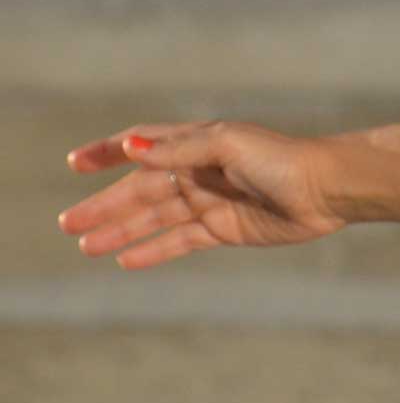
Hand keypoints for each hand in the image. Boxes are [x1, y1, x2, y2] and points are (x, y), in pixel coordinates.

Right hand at [58, 121, 346, 268]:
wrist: (328, 190)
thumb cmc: (282, 159)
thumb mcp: (228, 145)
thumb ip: (178, 150)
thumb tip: (129, 146)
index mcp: (199, 143)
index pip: (144, 144)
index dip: (110, 152)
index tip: (76, 164)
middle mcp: (201, 171)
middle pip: (142, 189)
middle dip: (106, 205)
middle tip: (68, 223)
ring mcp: (212, 201)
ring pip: (155, 217)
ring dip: (121, 230)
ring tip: (85, 246)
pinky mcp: (226, 229)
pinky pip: (180, 241)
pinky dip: (153, 250)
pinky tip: (126, 259)